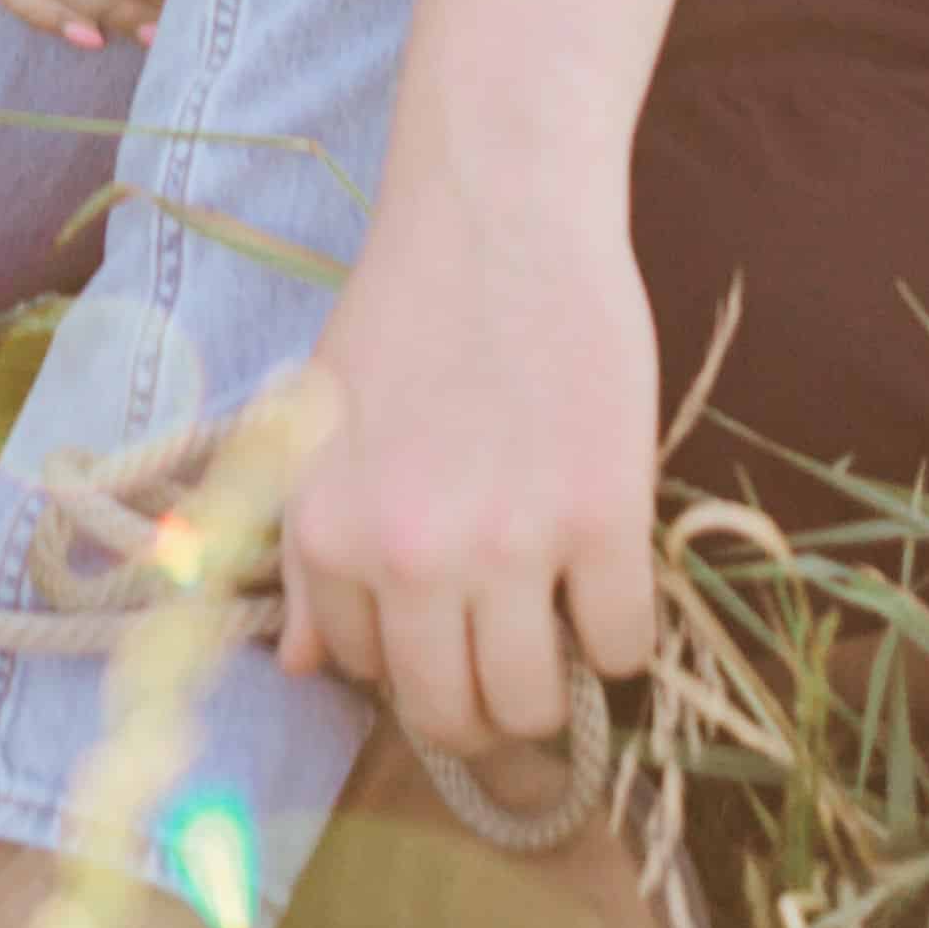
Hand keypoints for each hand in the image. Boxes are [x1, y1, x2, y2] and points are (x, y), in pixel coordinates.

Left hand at [274, 174, 660, 759]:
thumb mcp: (318, 425)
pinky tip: (611, 577)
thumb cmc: (405, 307)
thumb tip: (304, 669)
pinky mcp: (604, 517)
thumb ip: (306, 548)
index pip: (369, 676)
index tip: (446, 625)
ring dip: (555, 685)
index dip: (414, 658)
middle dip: (484, 708)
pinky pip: (625, 644)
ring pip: (536, 703)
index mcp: (328, 534)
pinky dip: (625, 635)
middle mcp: (407, 555)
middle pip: (454, 717)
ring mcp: (510, 543)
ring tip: (561, 624)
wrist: (498, 210)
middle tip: (512, 658)